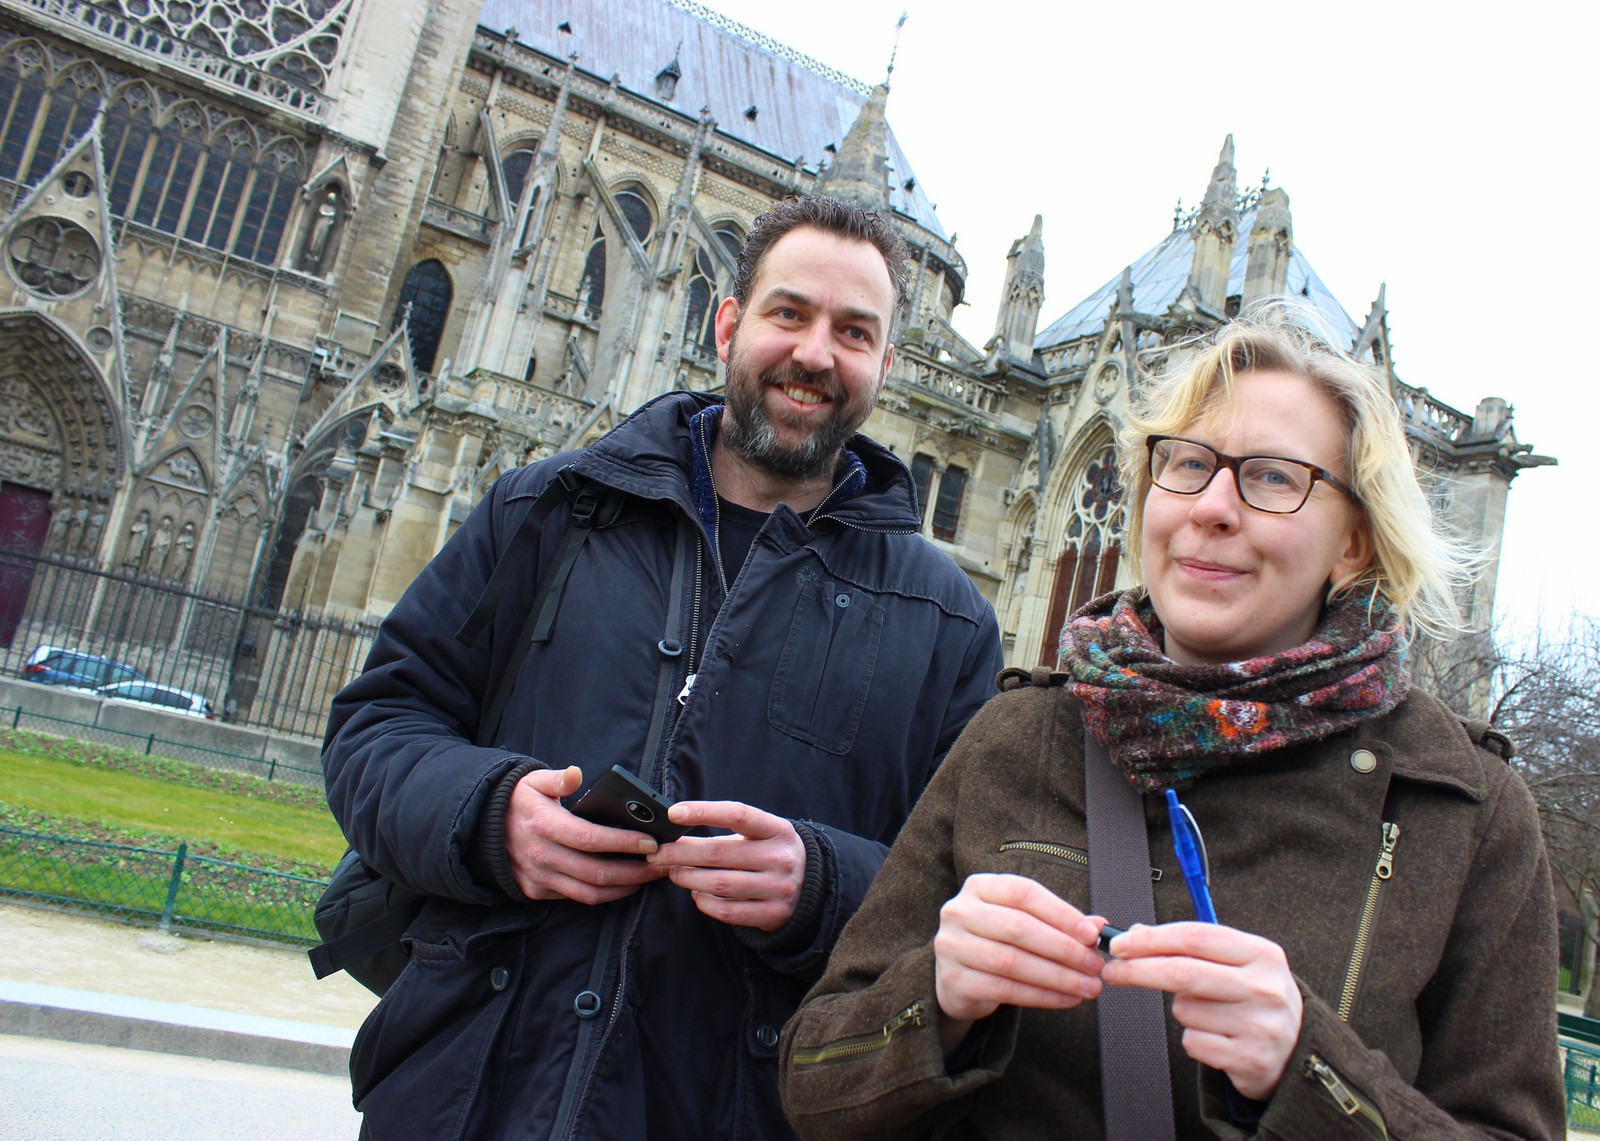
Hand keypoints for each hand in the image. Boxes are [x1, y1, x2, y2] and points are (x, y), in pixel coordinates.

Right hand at [504, 766, 668, 903]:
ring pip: (590, 893)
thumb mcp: (533, 781)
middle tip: (662, 865)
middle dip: (635, 872)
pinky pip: (576, 898)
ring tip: (649, 877)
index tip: (651, 842)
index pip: (590, 839)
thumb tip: (575, 773)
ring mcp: (539, 877)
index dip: (623, 843)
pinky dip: (603, 894)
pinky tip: (623, 884)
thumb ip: (558, 778)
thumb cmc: (518, 800)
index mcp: (544, 825)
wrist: (481, 827)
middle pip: (596, 873)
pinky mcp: (537, 891)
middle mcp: (542, 856)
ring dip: (624, 889)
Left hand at [646, 801, 804, 931]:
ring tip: (673, 873)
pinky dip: (705, 902)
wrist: (813, 888)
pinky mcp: (772, 914)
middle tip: (658, 852)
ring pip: (720, 883)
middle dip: (680, 852)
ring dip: (688, 878)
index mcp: (777, 830)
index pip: (737, 814)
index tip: (674, 813)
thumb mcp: (762, 834)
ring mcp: (778, 888)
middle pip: (719, 853)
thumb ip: (728, 831)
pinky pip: (728, 911)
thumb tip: (678, 828)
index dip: (703, 811)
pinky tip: (696, 894)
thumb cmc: (772, 853)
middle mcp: (780, 857)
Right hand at [933, 874, 1104, 1050]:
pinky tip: (1066, 999)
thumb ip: (1058, 921)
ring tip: (1087, 986)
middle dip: (1063, 948)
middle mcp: (960, 912)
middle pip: (1018, 927)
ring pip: (1012, 962)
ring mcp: (952, 946)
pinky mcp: (954, 980)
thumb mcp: (1022, 921)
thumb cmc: (996, 941)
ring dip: (1057, 976)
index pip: (1024, 893)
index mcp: (979, 887)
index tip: (1092, 933)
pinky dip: (1041, 996)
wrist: (957, 976)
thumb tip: (1099, 926)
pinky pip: (1005, 989)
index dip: (1061, 912)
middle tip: (1094, 965)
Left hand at [1100, 923, 1302, 1099]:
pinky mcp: (1250, 1059)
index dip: (1151, 939)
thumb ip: (1192, 947)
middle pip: (1184, 973)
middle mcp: (1265, 988)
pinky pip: (1194, 1042)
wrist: (1296, 1049)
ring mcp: (1260, 1025)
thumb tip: (1137, 934)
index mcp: (1261, 954)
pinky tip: (1217, 1037)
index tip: (1120, 944)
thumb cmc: (1255, 998)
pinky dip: (1194, 1038)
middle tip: (1113, 971)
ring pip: (1185, 1011)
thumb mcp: (1237, 963)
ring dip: (1181, 1010)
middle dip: (1139, 970)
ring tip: (1209, 1013)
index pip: (1195, 937)